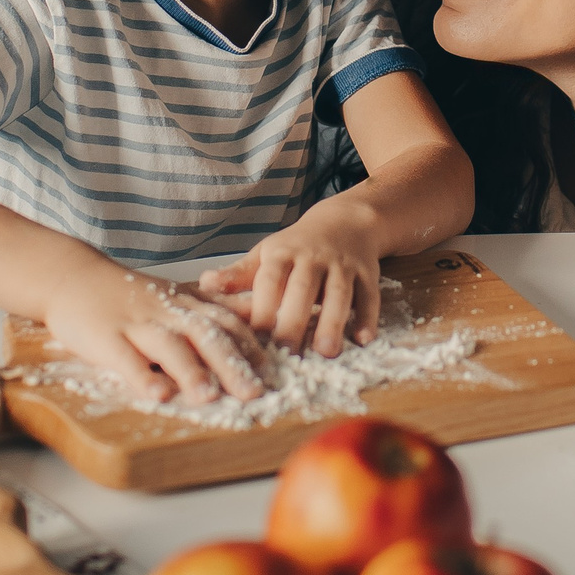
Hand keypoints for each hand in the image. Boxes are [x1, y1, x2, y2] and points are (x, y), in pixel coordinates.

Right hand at [40, 256, 267, 405]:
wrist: (72, 276)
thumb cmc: (127, 293)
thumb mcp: (174, 296)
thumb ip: (212, 307)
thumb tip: (255, 315)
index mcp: (185, 305)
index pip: (226, 324)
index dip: (251, 347)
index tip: (274, 372)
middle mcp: (166, 312)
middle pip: (204, 336)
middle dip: (231, 365)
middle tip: (254, 392)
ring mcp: (135, 323)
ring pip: (168, 346)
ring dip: (190, 371)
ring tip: (209, 397)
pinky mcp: (104, 337)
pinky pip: (124, 358)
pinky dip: (141, 376)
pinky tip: (156, 395)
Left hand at [196, 193, 384, 357]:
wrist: (346, 221)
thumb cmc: (298, 246)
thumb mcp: (267, 255)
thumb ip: (239, 275)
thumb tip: (204, 284)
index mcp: (282, 254)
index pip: (270, 281)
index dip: (264, 307)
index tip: (256, 337)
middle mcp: (313, 257)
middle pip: (304, 288)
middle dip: (296, 320)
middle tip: (287, 354)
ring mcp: (343, 264)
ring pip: (340, 292)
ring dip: (334, 321)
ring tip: (327, 352)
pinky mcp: (368, 273)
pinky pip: (370, 295)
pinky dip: (368, 316)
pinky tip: (364, 338)